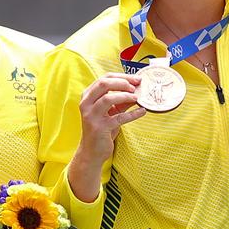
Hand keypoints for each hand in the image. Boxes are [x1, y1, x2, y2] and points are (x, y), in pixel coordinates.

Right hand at [69, 73, 146, 201]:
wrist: (92, 152)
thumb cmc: (102, 129)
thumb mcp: (111, 112)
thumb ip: (121, 101)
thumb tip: (137, 90)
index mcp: (87, 96)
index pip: (104, 78)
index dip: (121, 76)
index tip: (136, 79)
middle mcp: (86, 104)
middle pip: (104, 84)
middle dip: (123, 82)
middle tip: (136, 86)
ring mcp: (91, 116)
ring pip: (108, 98)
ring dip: (125, 96)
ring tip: (137, 98)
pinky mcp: (99, 128)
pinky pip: (119, 117)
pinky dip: (133, 114)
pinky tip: (142, 112)